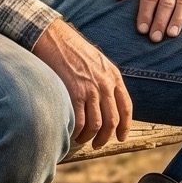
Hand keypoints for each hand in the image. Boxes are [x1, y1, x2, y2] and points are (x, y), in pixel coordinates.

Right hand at [33, 19, 132, 148]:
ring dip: (89, 137)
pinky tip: (71, 132)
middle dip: (105, 137)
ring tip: (82, 140)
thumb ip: (105, 80)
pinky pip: (80, 121)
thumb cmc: (72, 49)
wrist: (55, 38)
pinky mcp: (74, 93)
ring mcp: (90, 90)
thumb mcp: (98, 62)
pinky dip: (77, 132)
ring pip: (96, 125)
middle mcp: (105, 85)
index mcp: (114, 76)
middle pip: (112, 121)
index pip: (126, 108)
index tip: (120, 137)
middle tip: (98, 144)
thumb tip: (105, 101)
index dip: (125, 126)